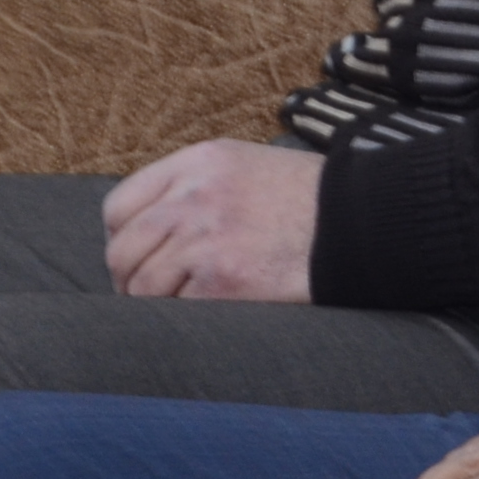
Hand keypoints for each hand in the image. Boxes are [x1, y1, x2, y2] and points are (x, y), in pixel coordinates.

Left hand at [102, 140, 323, 299]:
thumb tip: (150, 226)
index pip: (120, 206)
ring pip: (142, 286)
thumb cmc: (306, 196)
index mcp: (197, 163)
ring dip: (155, 302)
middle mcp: (193, 197)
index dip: (124, 237)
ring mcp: (205, 239)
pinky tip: (212, 306)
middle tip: (150, 290)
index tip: (141, 253)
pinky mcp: (221, 280)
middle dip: (130, 276)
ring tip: (182, 301)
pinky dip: (187, 314)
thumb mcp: (245, 165)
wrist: (358, 220)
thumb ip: (195, 185)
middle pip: (122, 249)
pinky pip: (175, 309)